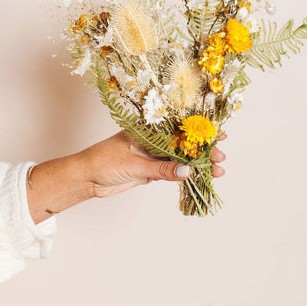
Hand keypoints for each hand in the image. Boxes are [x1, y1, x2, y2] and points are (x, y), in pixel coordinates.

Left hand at [81, 130, 226, 198]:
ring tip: (217, 170)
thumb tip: (187, 171)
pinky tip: (200, 177)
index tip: (218, 133)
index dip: (199, 130)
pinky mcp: (151, 170)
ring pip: (181, 158)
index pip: (178, 127)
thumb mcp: (134, 164)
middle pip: (183, 143)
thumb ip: (161, 169)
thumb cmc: (103, 161)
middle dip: (203, 149)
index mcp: (148, 129)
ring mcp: (153, 155)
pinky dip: (186, 175)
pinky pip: (173, 171)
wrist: (85, 178)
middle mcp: (153, 139)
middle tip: (220, 156)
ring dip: (198, 164)